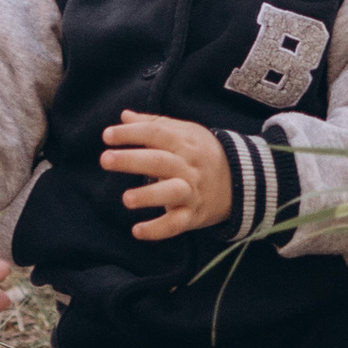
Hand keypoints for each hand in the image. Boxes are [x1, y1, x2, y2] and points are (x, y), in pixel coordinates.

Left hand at [101, 112, 231, 239]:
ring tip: (126, 199)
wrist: (242, 180)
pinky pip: (176, 224)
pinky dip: (158, 230)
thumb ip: (153, 123)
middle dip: (132, 160)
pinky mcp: (194, 215)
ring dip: (148, 196)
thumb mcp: (184, 131)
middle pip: (159, 161)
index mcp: (184, 141)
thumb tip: (124, 116)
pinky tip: (137, 231)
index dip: (130, 134)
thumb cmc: (204, 152)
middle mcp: (188, 166)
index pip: (155, 133)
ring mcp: (192, 191)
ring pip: (171, 193)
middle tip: (105, 160)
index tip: (106, 136)